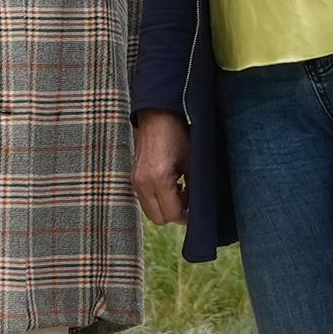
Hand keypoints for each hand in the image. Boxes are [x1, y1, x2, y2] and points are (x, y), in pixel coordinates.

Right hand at [131, 109, 187, 227]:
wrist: (156, 114)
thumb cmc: (177, 134)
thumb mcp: (192, 161)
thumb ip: (194, 187)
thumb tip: (198, 207)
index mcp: (159, 179)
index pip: (171, 214)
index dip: (186, 217)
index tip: (196, 210)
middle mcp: (143, 183)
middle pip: (159, 219)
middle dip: (175, 213)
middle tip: (188, 199)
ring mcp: (135, 181)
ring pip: (151, 212)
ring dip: (165, 207)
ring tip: (179, 190)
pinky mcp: (134, 177)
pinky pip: (145, 200)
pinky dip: (157, 199)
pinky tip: (170, 184)